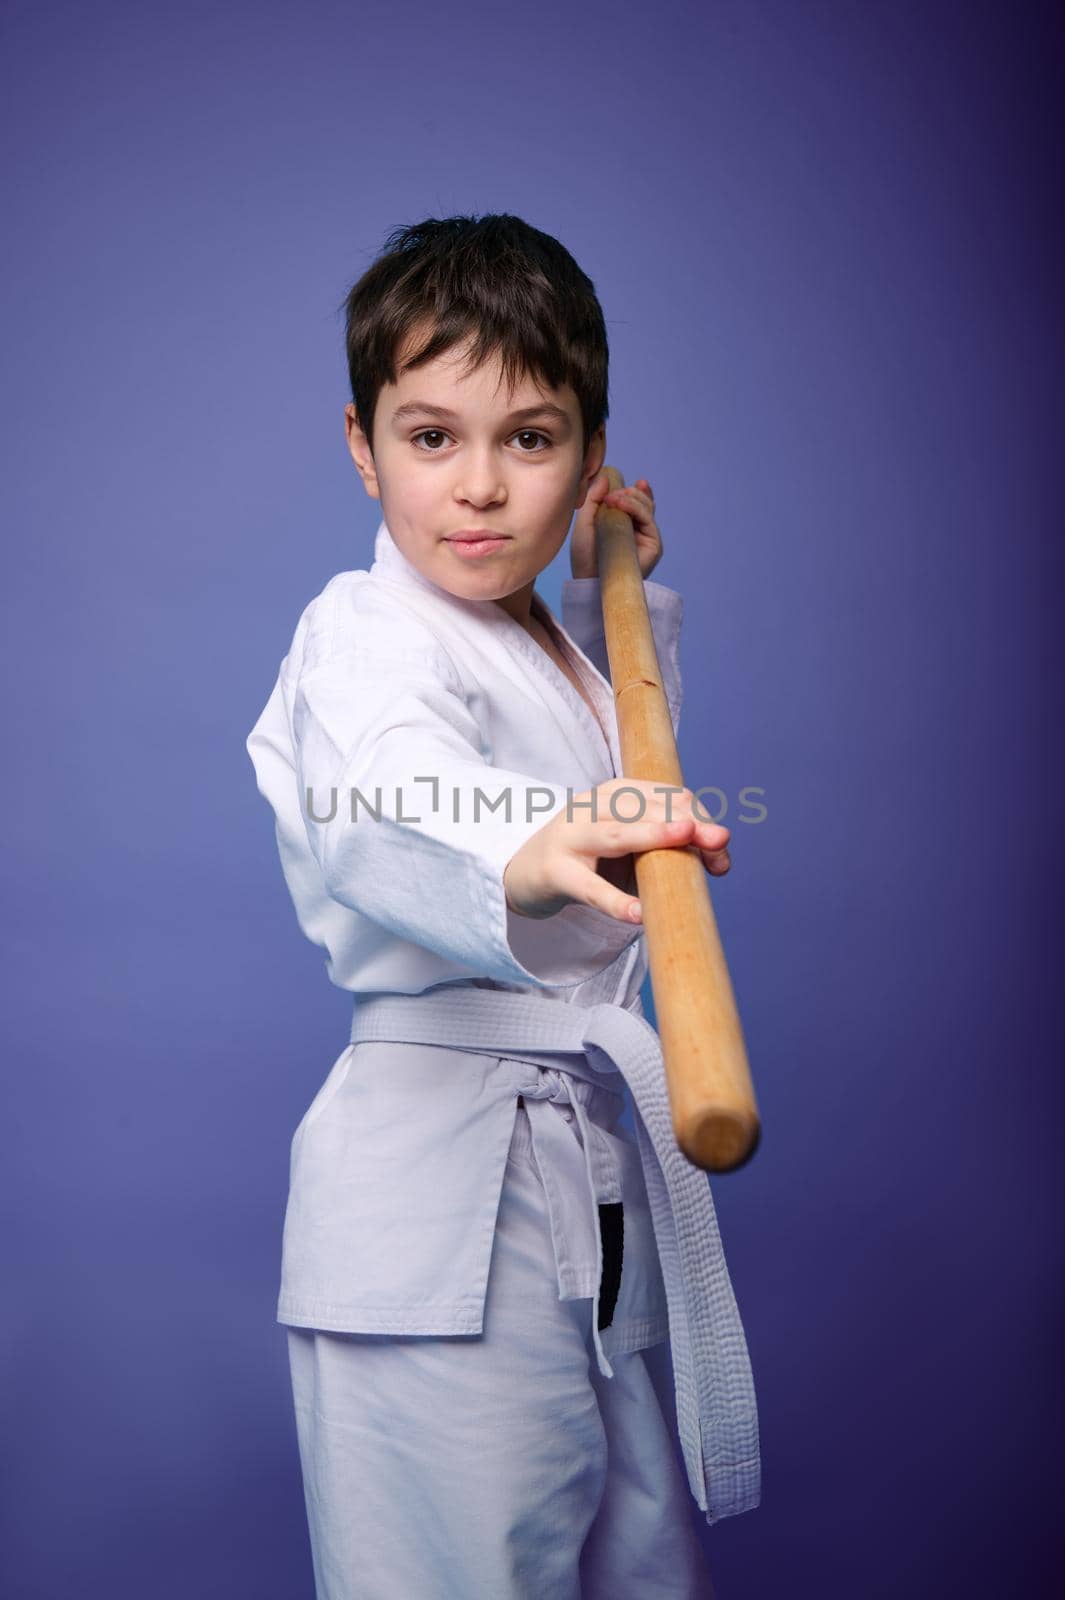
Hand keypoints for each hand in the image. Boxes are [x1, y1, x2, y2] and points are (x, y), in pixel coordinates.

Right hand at [503, 778, 730, 922]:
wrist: (525, 872)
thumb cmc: (590, 858)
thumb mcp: (630, 846)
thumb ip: (670, 848)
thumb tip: (720, 859)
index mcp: (616, 794)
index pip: (667, 796)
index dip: (698, 815)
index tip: (722, 845)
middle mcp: (592, 806)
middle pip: (646, 807)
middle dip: (686, 821)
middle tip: (719, 843)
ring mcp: (571, 836)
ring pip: (616, 833)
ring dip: (652, 834)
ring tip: (683, 837)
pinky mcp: (555, 872)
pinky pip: (589, 888)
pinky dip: (615, 901)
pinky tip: (639, 913)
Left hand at [570, 470, 661, 581]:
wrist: (589, 581)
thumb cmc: (586, 557)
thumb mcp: (585, 522)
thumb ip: (593, 499)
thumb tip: (607, 475)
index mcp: (624, 525)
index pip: (634, 502)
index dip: (631, 490)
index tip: (617, 479)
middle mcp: (638, 531)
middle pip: (642, 501)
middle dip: (627, 492)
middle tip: (611, 495)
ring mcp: (647, 538)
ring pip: (647, 506)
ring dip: (631, 497)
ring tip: (614, 500)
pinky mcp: (654, 546)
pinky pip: (649, 519)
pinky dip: (636, 508)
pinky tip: (621, 504)